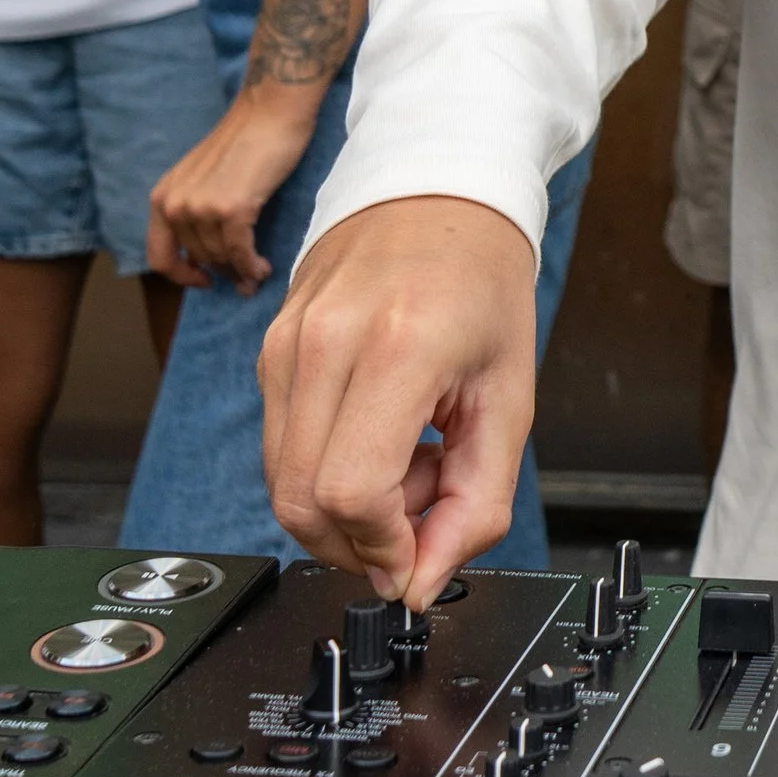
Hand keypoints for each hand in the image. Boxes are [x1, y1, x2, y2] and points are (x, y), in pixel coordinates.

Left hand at [148, 85, 322, 289]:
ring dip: (241, 271)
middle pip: (198, 259)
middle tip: (245, 280)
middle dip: (223, 271)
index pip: (159, 256)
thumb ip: (194, 211)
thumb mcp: (201, 178)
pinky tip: (262, 268)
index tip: (204, 280)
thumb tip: (207, 259)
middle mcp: (175, 205)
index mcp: (162, 197)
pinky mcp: (231, 210)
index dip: (181, 276)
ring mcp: (202, 208)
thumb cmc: (244, 141)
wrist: (269, 112)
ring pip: (221, 258)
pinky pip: (241, 253)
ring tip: (258, 272)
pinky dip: (252, 266)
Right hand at [261, 197, 539, 597]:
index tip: (418, 561)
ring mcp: (284, 343)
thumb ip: (476, 503)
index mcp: (397, 346)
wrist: (437, 193)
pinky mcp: (268, 349)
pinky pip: (278, 447)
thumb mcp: (509, 399)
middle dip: (358, 544)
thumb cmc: (482, 284)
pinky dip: (324, 472)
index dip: (384, 550)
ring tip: (407, 465)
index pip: (351, 492)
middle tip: (417, 518)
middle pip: (300, 503)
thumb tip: (423, 583)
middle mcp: (325, 342)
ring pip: (280, 485)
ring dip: (342, 510)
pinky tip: (378, 439)